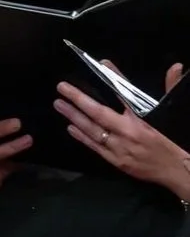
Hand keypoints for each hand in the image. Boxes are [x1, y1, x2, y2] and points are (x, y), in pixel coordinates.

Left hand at [55, 77, 189, 192]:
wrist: (177, 171)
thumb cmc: (174, 141)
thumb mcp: (170, 115)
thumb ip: (171, 88)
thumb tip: (175, 67)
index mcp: (142, 120)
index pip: (124, 94)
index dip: (114, 78)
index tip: (103, 65)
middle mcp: (128, 132)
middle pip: (98, 113)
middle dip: (78, 99)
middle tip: (62, 88)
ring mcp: (119, 148)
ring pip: (91, 130)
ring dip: (74, 116)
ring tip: (59, 104)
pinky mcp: (116, 160)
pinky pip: (94, 146)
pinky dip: (82, 136)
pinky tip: (70, 127)